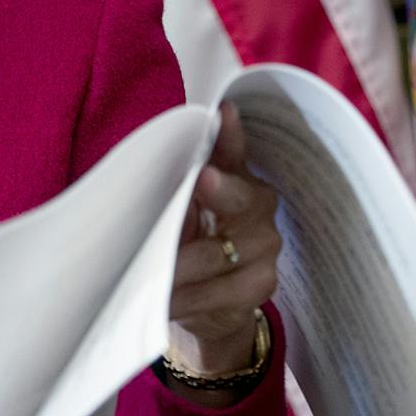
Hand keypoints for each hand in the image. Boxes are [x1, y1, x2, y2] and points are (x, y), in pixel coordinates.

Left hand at [170, 103, 280, 373]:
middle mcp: (258, 206)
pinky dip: (188, 298)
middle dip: (221, 189)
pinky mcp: (262, 284)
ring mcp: (265, 246)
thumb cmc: (191, 243)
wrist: (214, 303)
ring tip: (152, 270)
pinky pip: (220, 292)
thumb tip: (151, 192)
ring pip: (218, 254)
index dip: (231, 134)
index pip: (234, 152)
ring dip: (181, 264)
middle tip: (204, 178)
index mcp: (236, 177)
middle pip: (241, 197)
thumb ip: (175, 199)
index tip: (224, 112)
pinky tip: (167, 302)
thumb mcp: (179, 215)